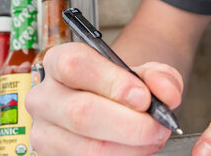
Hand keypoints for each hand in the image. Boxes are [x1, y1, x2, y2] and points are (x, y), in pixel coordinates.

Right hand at [25, 42, 183, 154]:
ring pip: (87, 147)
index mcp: (59, 62)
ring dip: (129, 148)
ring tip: (151, 140)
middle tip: (157, 126)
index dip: (112, 82)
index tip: (143, 97)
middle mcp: (44, 97)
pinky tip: (134, 150)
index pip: (74, 65)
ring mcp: (44, 132)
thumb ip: (160, 76)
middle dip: (129, 124)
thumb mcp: (143, 73)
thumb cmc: (121, 88)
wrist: (112, 106)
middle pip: (80, 112)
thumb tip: (165, 90)